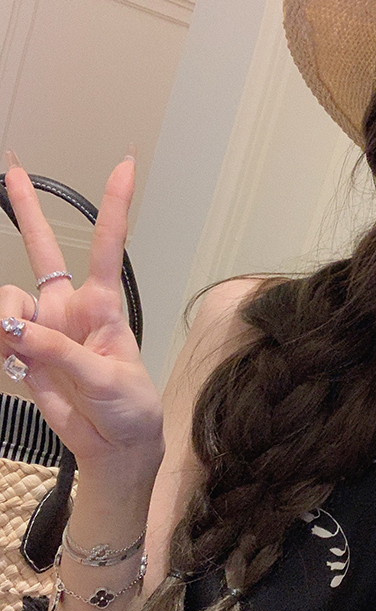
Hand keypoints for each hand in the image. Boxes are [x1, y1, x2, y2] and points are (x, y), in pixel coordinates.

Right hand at [0, 153, 163, 470]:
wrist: (113, 445)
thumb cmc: (128, 407)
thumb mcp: (107, 379)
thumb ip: (62, 352)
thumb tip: (19, 328)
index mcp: (103, 307)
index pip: (108, 248)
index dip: (115, 206)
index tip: (125, 165)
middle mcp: (71, 308)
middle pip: (45, 251)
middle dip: (27, 211)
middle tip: (12, 169)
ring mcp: (45, 328)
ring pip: (8, 298)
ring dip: (6, 316)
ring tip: (20, 348)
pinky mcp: (24, 352)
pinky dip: (0, 340)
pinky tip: (13, 359)